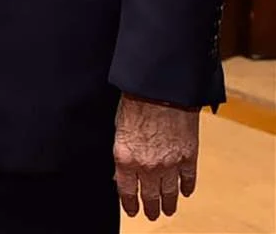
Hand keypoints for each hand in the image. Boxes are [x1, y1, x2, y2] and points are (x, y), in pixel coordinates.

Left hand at [114, 93, 199, 219]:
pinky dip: (187, 187)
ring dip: (169, 203)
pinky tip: (186, 193)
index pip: (126, 190)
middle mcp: (147, 166)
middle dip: (150, 207)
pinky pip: (188, 179)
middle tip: (152, 215)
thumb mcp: (118, 129)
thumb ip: (122, 153)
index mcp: (125, 158)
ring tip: (168, 210)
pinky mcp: (188, 157)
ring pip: (169, 192)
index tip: (132, 211)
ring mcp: (169, 163)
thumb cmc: (134, 102)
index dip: (129, 203)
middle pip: (149, 195)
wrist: (160, 90)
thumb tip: (121, 171)